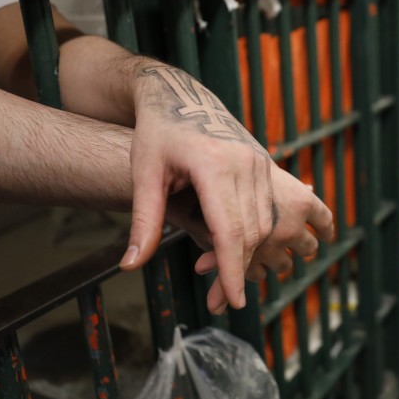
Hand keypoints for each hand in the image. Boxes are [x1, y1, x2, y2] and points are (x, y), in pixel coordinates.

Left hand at [119, 63, 332, 313]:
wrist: (181, 96)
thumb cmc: (157, 133)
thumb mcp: (143, 174)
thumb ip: (143, 221)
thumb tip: (130, 265)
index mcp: (214, 164)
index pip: (230, 229)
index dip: (232, 269)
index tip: (233, 301)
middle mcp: (245, 163)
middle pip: (251, 232)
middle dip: (239, 271)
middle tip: (220, 302)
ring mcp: (259, 162)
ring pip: (265, 223)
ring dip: (250, 256)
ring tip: (225, 281)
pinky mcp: (264, 165)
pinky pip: (268, 209)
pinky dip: (258, 236)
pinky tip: (250, 254)